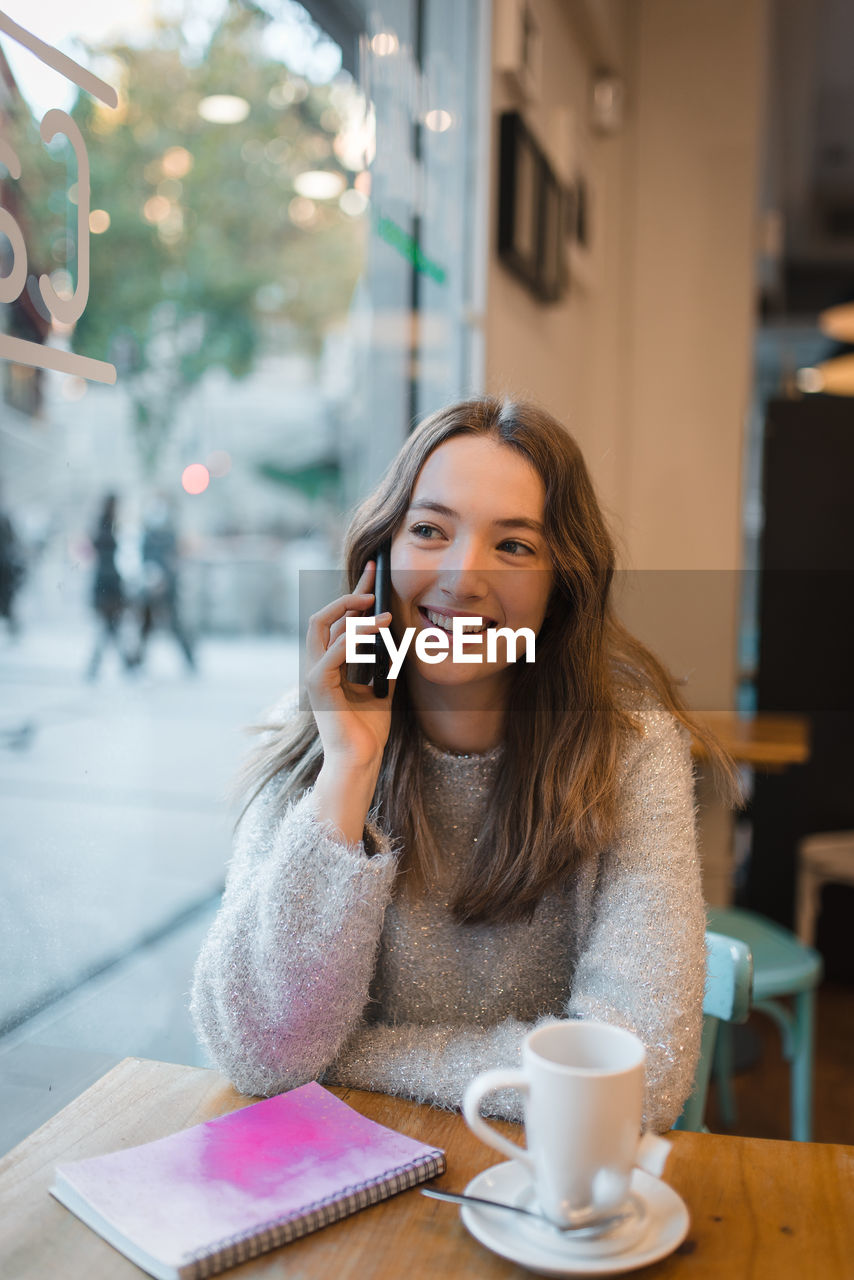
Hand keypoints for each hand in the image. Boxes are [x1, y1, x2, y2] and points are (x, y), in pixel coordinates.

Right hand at [305, 560, 395, 774]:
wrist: (361, 759)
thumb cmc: (369, 729)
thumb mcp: (383, 687)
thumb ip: (384, 662)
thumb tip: (397, 636)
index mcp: (330, 664)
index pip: (338, 621)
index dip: (354, 594)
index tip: (372, 571)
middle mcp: (317, 665)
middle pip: (323, 616)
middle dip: (347, 596)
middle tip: (373, 586)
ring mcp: (314, 673)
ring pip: (324, 627)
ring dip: (354, 614)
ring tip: (382, 612)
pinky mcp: (318, 685)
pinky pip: (333, 651)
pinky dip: (355, 637)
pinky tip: (376, 630)